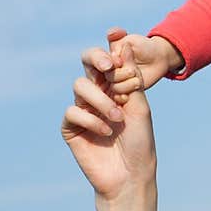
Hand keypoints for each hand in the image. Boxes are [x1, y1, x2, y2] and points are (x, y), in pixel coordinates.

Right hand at [62, 42, 157, 201]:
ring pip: (80, 87)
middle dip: (96, 59)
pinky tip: (106, 132)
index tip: (117, 35)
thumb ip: (130, 79)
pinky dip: (91, 119)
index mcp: (116, 87)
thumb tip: (124, 45)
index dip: (111, 47)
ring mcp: (83, 110)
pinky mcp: (71, 128)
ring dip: (101, 100)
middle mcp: (97, 95)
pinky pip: (73, 112)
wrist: (131, 175)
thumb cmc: (140, 142)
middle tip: (109, 66)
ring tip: (118, 118)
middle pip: (87, 64)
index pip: (109, 60)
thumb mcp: (140, 107)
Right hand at [82, 29, 182, 103]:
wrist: (158, 60)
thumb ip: (119, 39)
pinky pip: (118, 98)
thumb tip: (112, 33)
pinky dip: (127, 93)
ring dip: (125, 84)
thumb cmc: (143, 47)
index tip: (112, 64)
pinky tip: (135, 89)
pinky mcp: (119, 95)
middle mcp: (101, 71)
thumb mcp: (131, 39)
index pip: (90, 57)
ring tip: (138, 80)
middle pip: (102, 75)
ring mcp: (109, 84)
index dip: (99, 60)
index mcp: (100, 55)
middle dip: (118, 74)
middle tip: (132, 71)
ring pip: (111, 87)